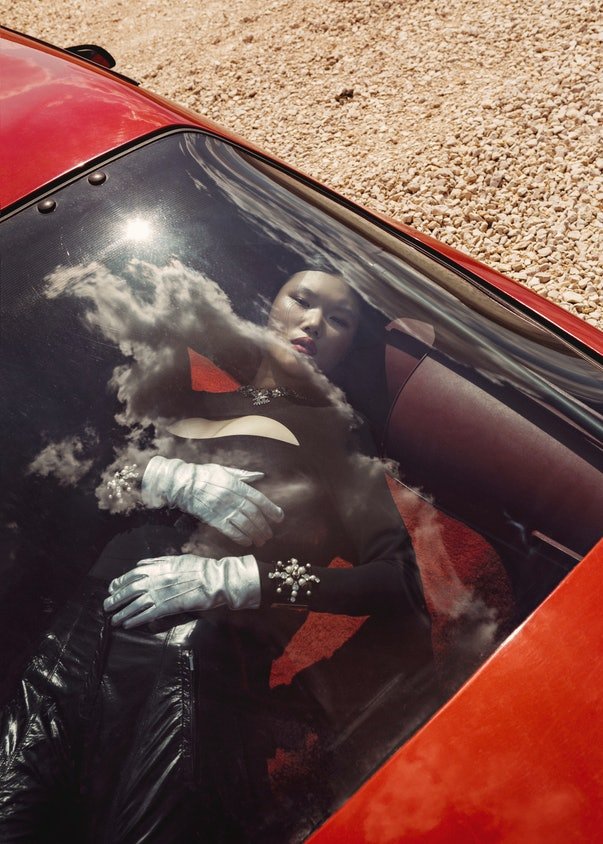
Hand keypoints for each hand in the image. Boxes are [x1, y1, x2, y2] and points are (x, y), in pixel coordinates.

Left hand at [103, 553, 260, 627]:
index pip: (133, 574)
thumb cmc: (199, 568)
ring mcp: (161, 594)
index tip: (111, 587)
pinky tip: (127, 624)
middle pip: (130, 590)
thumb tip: (140, 565)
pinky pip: (147, 615)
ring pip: (135, 604)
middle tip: (107, 605)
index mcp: (158, 566)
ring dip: (122, 612)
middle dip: (116, 598)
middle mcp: (156, 579)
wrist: (214, 580)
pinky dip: (135, 619)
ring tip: (113, 618)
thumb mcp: (177, 559)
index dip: (120, 582)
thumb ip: (157, 561)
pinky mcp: (167, 607)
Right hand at [141, 457, 283, 546]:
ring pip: (243, 524)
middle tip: (270, 534)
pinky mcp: (212, 518)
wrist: (183, 483)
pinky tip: (247, 542)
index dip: (271, 509)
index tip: (280, 517)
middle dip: (263, 525)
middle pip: (253, 514)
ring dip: (254, 533)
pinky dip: (239, 537)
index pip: (258, 498)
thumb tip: (260, 475)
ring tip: (261, 540)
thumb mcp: (225, 470)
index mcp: (236, 485)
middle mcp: (231, 497)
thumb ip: (243, 475)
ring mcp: (222, 509)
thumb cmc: (204, 475)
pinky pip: (229, 530)